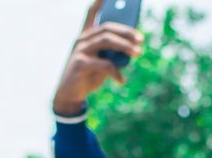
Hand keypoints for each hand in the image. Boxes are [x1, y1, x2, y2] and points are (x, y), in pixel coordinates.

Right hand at [52, 0, 143, 115]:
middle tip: (141, 39)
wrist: (69, 95)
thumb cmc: (88, 76)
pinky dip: (116, 72)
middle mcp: (82, 39)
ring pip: (107, 41)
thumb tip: (131, 49)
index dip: (99, 2)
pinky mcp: (80, 63)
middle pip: (107, 28)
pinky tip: (121, 80)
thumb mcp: (101, 63)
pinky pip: (104, 64)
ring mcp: (80, 50)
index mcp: (86, 36)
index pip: (91, 13)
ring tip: (138, 53)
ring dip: (125, 46)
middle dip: (126, 32)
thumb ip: (112, 54)